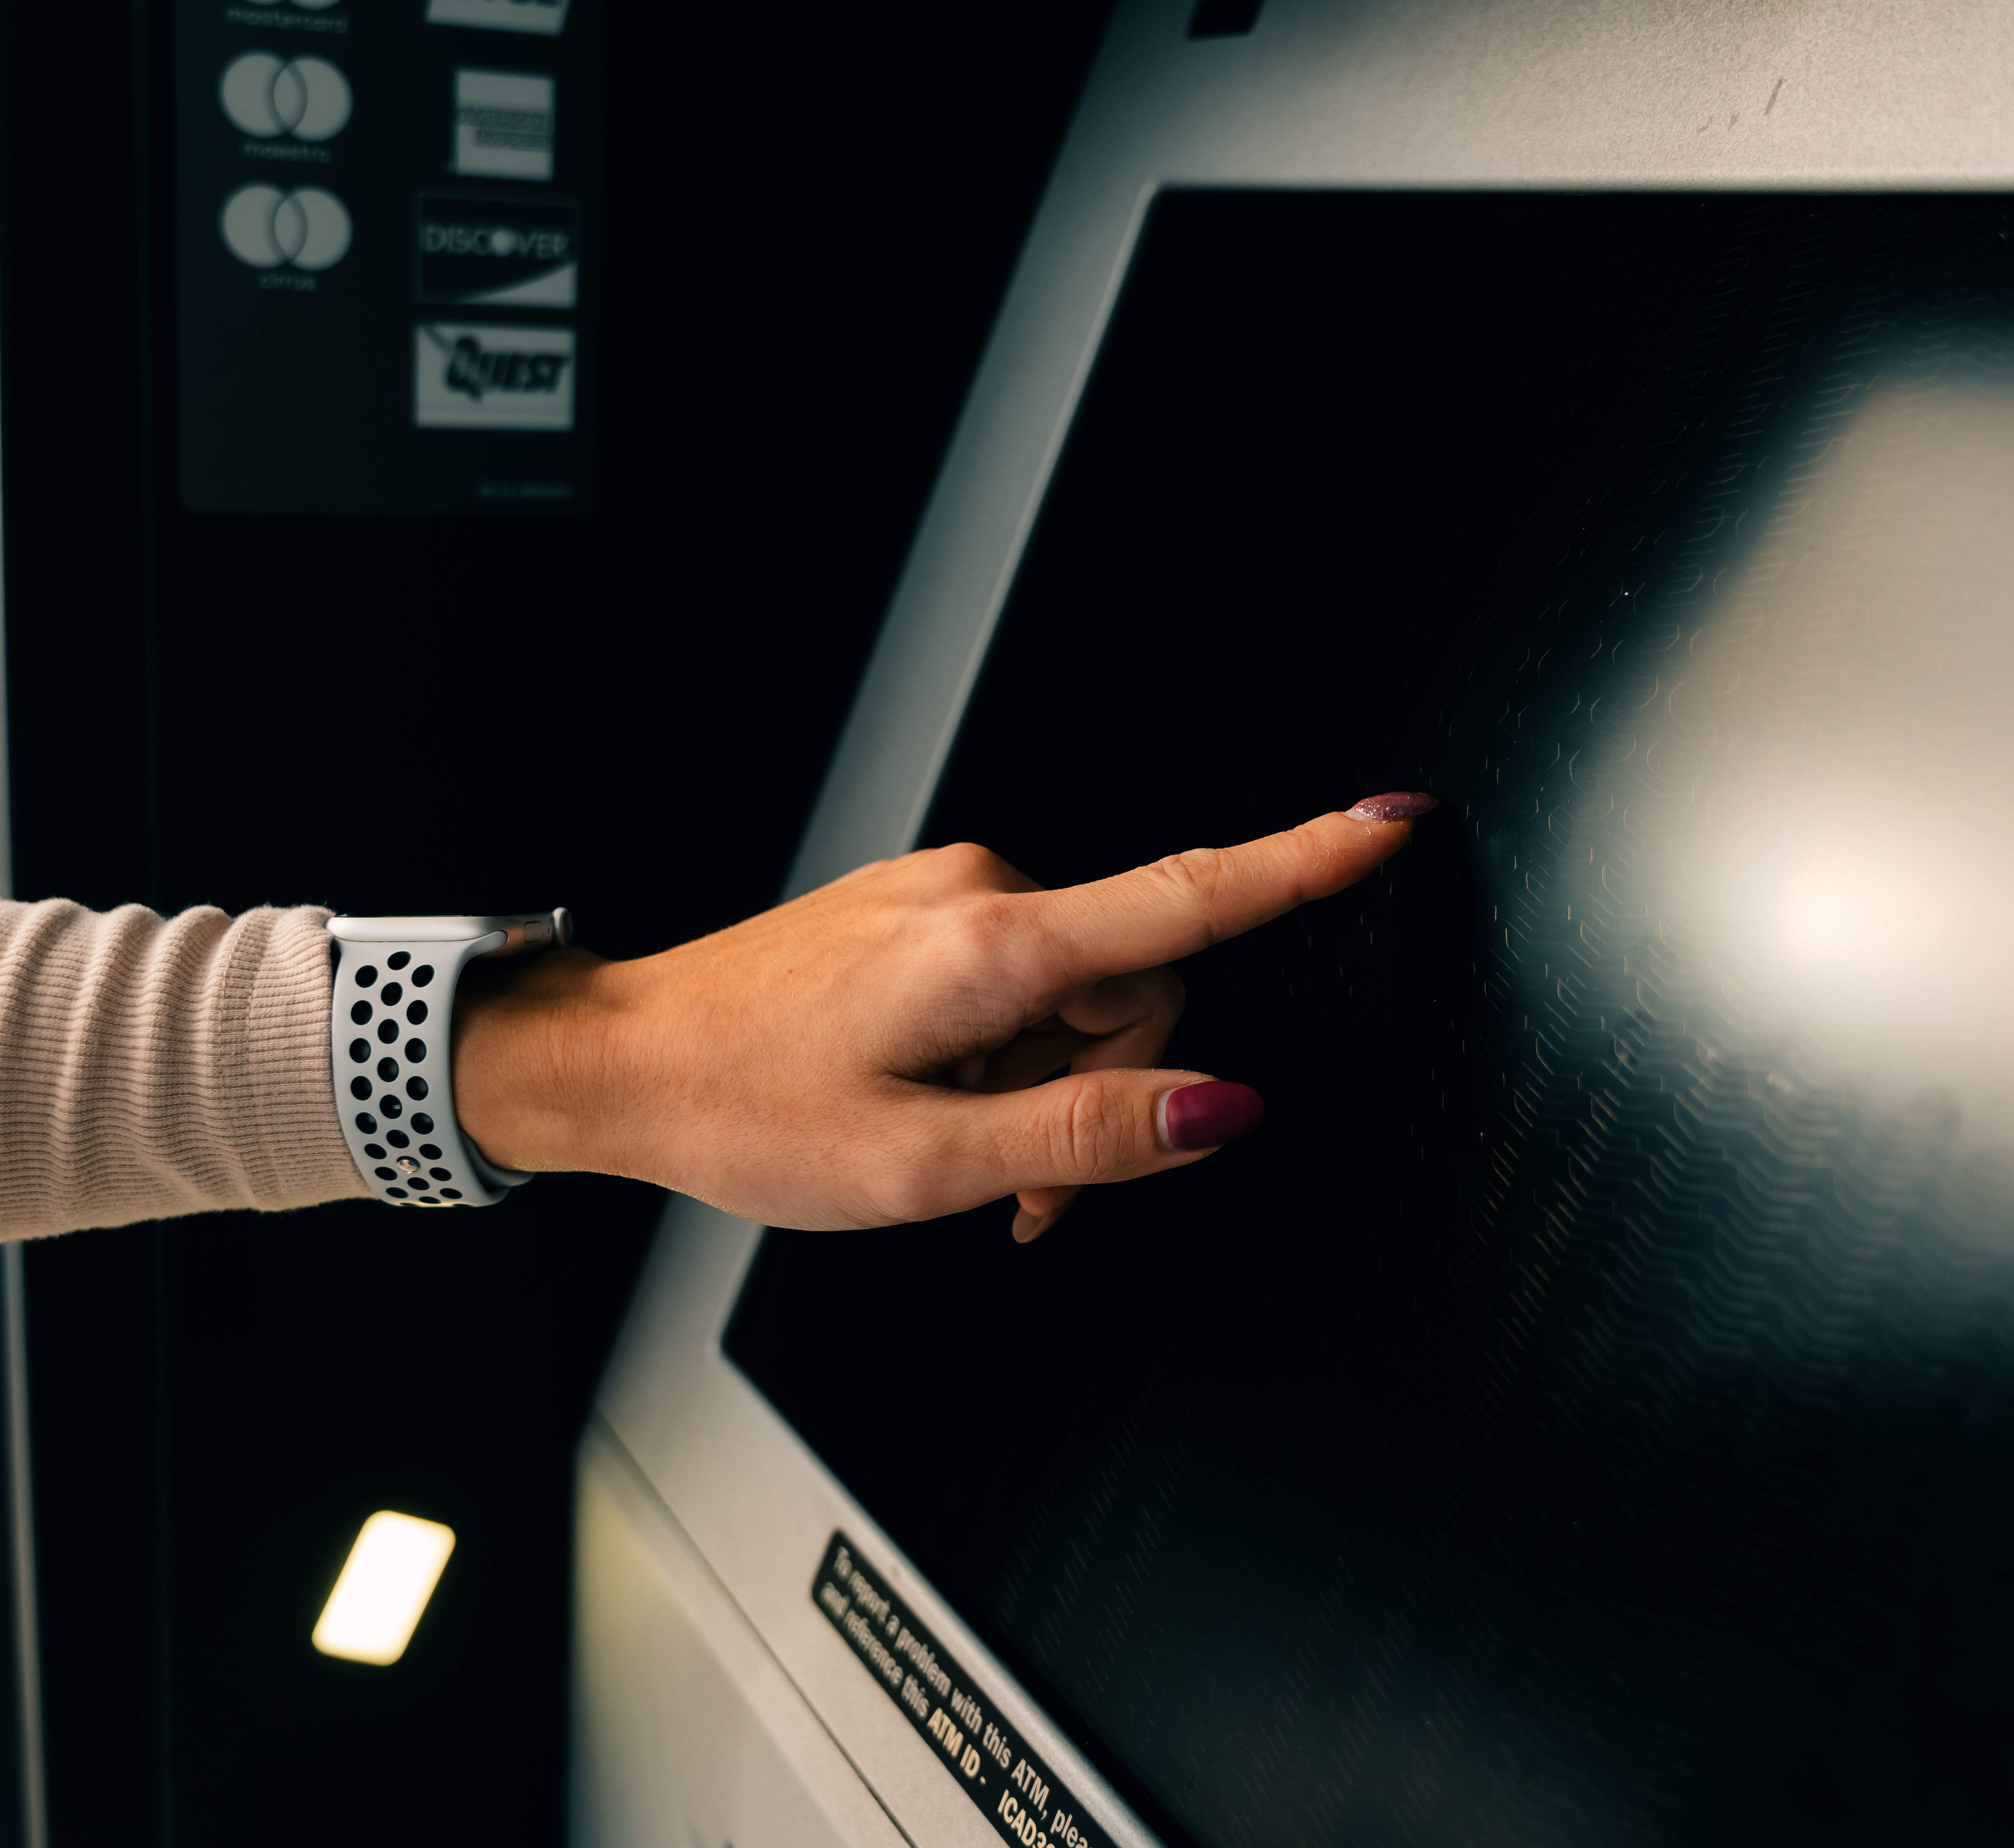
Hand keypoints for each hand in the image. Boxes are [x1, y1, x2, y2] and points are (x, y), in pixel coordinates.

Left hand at [449, 795, 1435, 1237]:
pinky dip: (1010, 1056)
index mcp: (993, 946)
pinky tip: (939, 1104)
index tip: (1391, 825)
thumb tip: (1218, 1112)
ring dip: (1051, 1086)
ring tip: (961, 1152)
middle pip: (1138, 988)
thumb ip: (1087, 1136)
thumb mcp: (926, 1165)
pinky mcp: (926, 913)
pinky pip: (1022, 984)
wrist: (622, 1061)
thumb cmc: (747, 1112)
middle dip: (1110, 1093)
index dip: (1306, 863)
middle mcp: (980, 892)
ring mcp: (949, 895)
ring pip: (1080, 996)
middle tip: (1021, 1187)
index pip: (1190, 897)